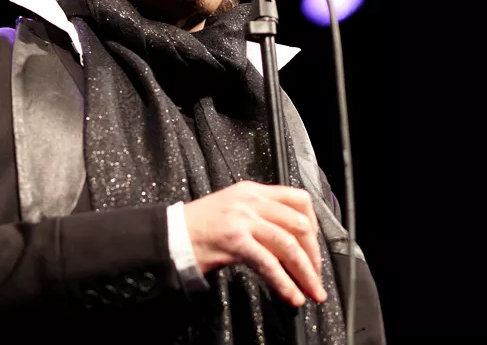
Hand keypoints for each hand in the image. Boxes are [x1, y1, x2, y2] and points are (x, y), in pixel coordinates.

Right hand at [182, 180, 326, 306]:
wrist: (171, 233)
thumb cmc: (201, 226)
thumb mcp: (236, 210)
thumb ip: (263, 218)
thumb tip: (293, 244)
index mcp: (254, 191)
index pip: (298, 199)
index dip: (315, 226)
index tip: (314, 249)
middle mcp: (251, 200)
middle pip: (299, 223)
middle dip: (314, 255)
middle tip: (316, 278)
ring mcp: (243, 219)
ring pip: (288, 244)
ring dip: (305, 272)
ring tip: (311, 292)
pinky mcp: (234, 240)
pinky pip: (268, 263)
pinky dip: (284, 283)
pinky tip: (292, 296)